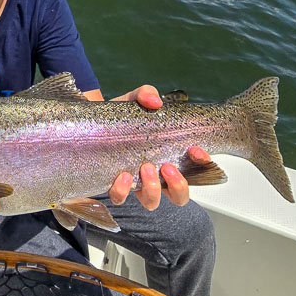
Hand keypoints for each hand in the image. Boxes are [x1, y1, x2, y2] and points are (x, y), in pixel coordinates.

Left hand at [107, 87, 210, 208]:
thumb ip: (146, 94)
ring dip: (153, 188)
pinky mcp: (115, 185)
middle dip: (178, 185)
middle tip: (167, 166)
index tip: (196, 151)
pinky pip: (121, 198)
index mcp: (168, 155)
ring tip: (145, 167)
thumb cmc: (120, 116)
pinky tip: (122, 175)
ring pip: (152, 201)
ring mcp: (136, 183)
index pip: (195, 169)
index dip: (203, 165)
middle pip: (179, 195)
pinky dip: (123, 191)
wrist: (91, 122)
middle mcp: (156, 174)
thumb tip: (155, 101)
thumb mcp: (134, 100)